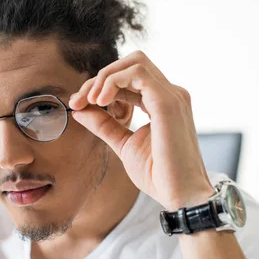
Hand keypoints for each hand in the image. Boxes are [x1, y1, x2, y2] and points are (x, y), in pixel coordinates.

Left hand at [69, 51, 213, 210]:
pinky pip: (137, 74)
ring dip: (105, 77)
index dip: (100, 86)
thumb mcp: (124, 144)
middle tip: (80, 100)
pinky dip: (113, 82)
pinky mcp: (167, 102)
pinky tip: (100, 102)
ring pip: (134, 63)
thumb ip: (104, 125)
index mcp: (162, 102)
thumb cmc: (159, 174)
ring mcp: (171, 96)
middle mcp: (169, 94)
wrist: (180, 195)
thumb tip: (81, 110)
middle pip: (130, 63)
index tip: (78, 104)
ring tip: (90, 100)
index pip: (128, 79)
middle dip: (100, 77)